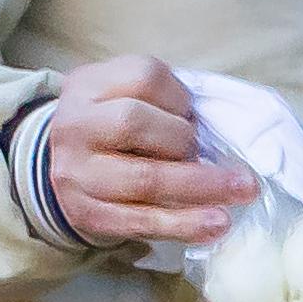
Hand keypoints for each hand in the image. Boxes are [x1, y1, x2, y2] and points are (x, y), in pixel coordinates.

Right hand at [43, 55, 258, 247]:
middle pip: (134, 124)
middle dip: (184, 140)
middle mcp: (74, 125)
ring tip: (241, 192)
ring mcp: (75, 173)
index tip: (194, 115)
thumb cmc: (111, 127)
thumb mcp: (122, 95)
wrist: (62, 168)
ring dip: (199, 187)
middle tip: (206, 150)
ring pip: (143, 179)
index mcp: (88, 85)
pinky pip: (139, 221)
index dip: (179, 96)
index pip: (143, 77)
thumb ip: (164, 102)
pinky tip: (215, 225)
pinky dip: (183, 224)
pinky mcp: (85, 214)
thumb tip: (218, 132)